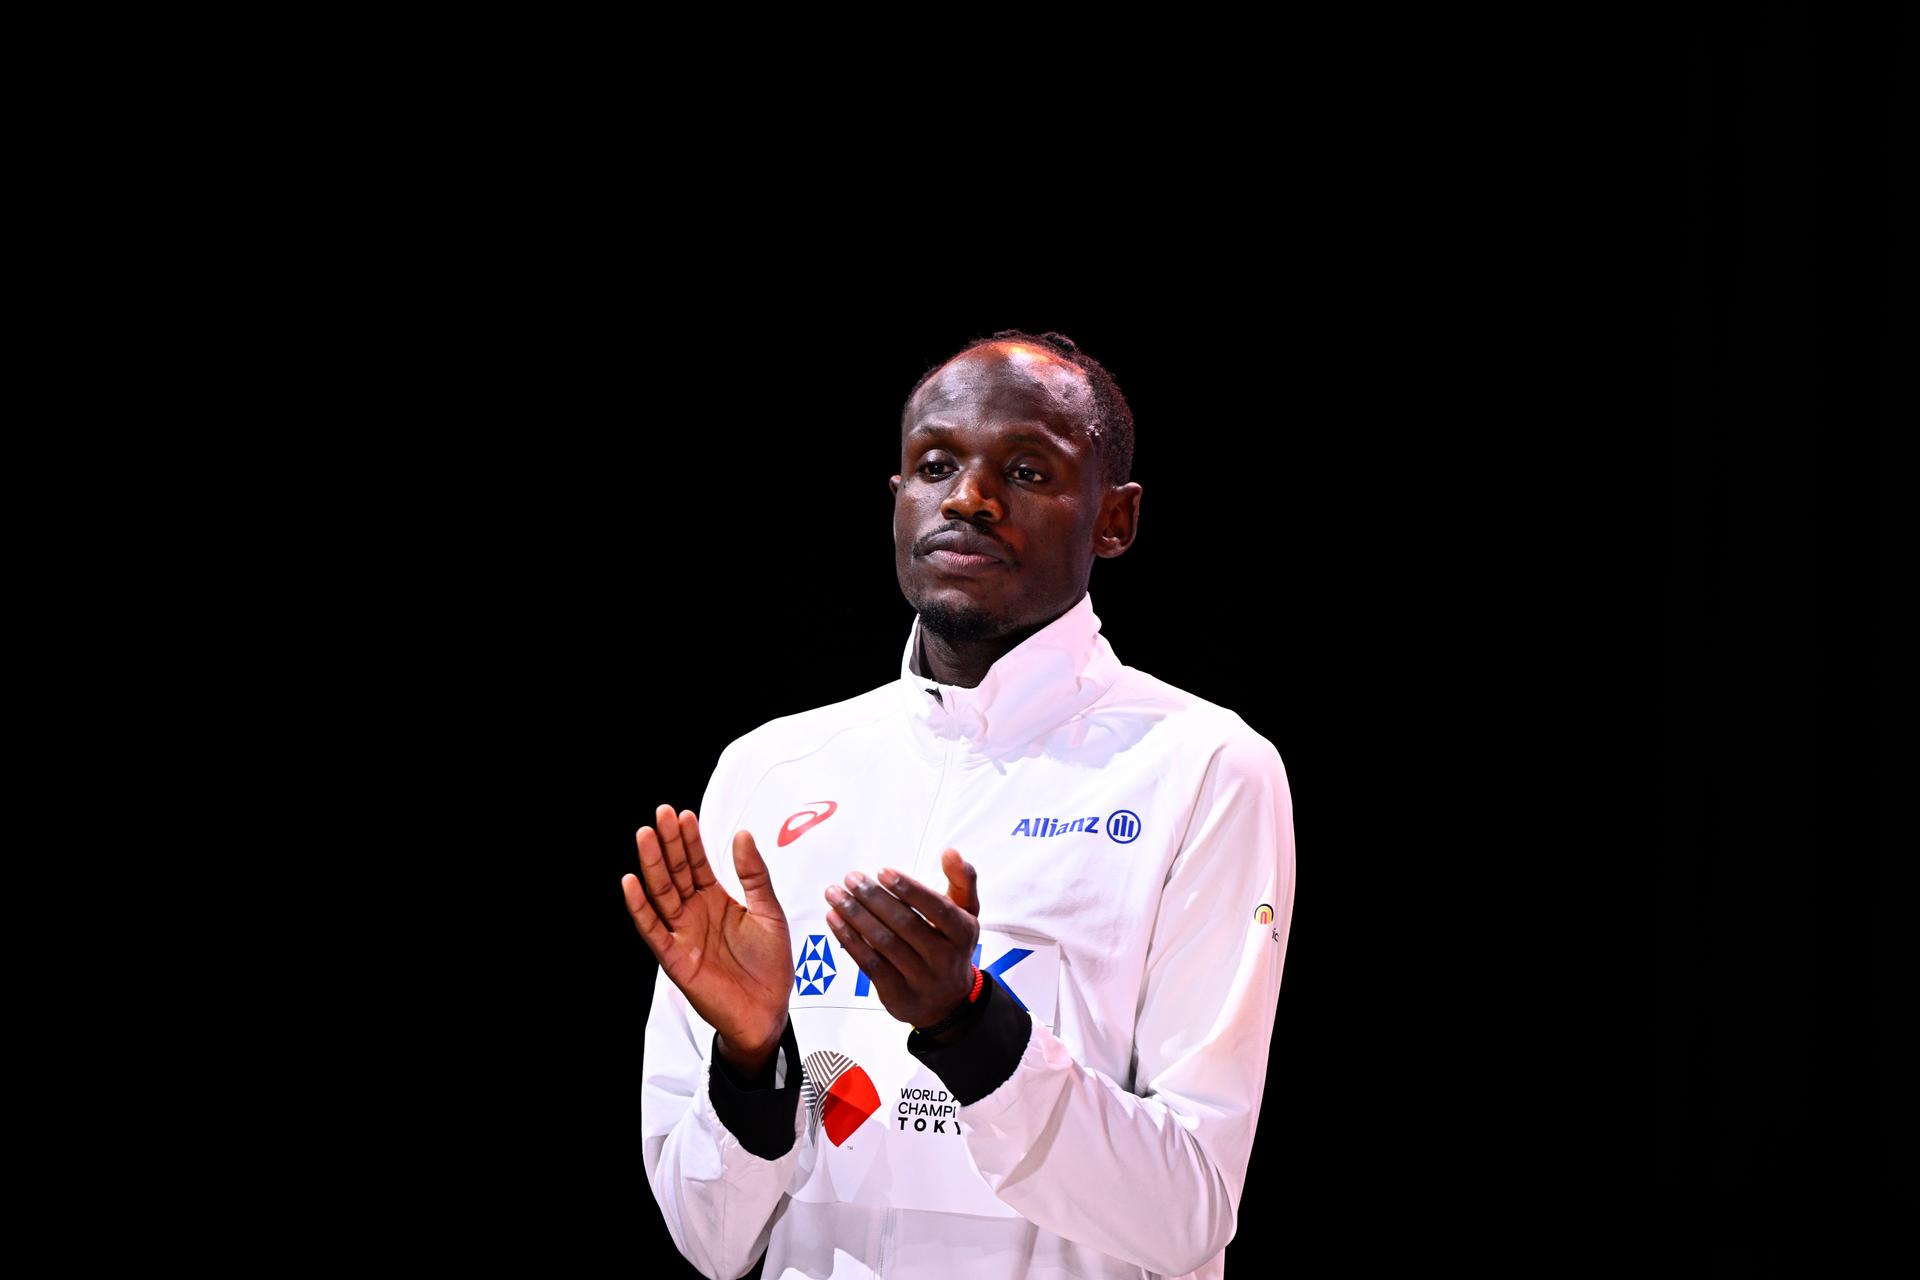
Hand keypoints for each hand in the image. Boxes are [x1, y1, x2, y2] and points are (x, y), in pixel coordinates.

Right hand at [622, 804, 791, 1075]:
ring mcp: (683, 934)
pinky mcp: (675, 958)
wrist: (769, 1011)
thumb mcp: (769, 912)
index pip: (697, 863)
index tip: (684, 814)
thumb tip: (743, 834)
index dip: (690, 839)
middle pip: (676, 872)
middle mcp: (695, 913)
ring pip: (661, 894)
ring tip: (646, 836)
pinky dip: (640, 907)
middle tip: (661, 814)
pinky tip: (632, 883)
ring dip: (652, 866)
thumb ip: (754, 875)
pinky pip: (653, 929)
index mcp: (716, 900)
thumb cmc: (770, 966)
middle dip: (668, 843)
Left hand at [824, 848, 979, 1030]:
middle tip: (851, 878)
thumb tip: (950, 852)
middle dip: (874, 898)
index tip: (883, 871)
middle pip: (905, 924)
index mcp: (963, 933)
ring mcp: (920, 979)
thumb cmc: (951, 944)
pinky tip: (835, 919)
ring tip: (835, 894)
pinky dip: (849, 940)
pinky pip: (869, 964)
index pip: (937, 909)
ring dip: (855, 916)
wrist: (948, 1001)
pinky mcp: (897, 994)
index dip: (909, 889)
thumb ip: (962, 879)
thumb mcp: (966, 913)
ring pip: (883, 943)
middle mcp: (945, 958)